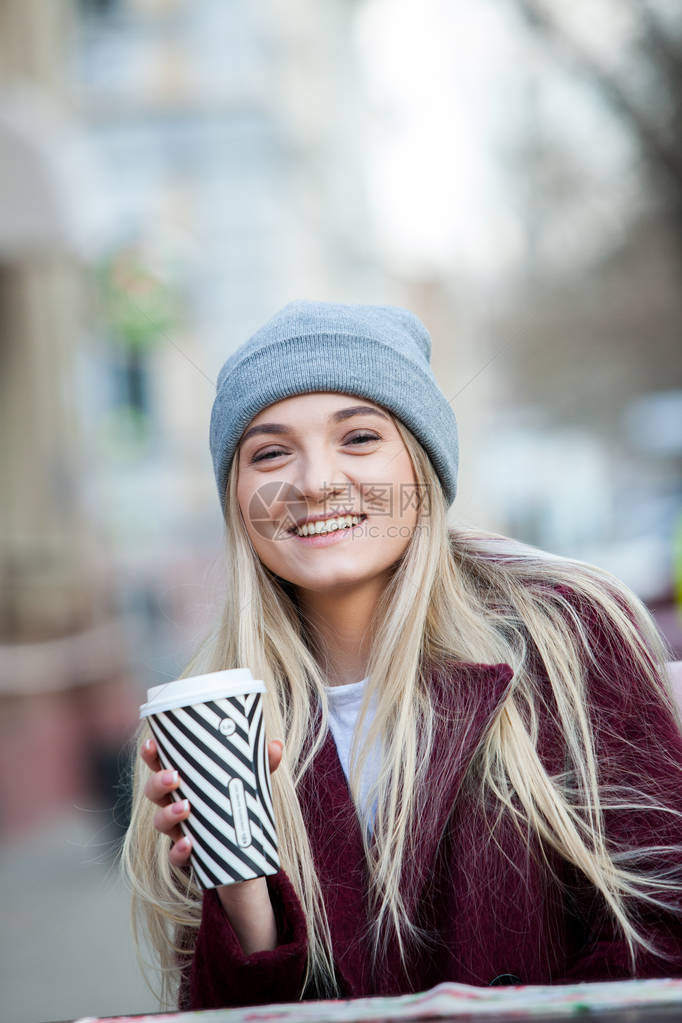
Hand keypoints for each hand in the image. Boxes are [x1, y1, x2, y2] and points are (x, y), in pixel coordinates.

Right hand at [140, 735, 283, 868]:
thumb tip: (276, 746)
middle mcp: (174, 802)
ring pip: (160, 821)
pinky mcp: (186, 854)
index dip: (151, 754)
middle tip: (174, 777)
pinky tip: (188, 844)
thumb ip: (262, 763)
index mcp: (185, 780)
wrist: (243, 849)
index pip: (160, 763)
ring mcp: (178, 829)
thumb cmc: (236, 802)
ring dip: (168, 814)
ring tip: (185, 808)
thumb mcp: (250, 781)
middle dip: (158, 783)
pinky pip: (174, 855)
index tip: (152, 744)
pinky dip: (179, 850)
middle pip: (154, 791)